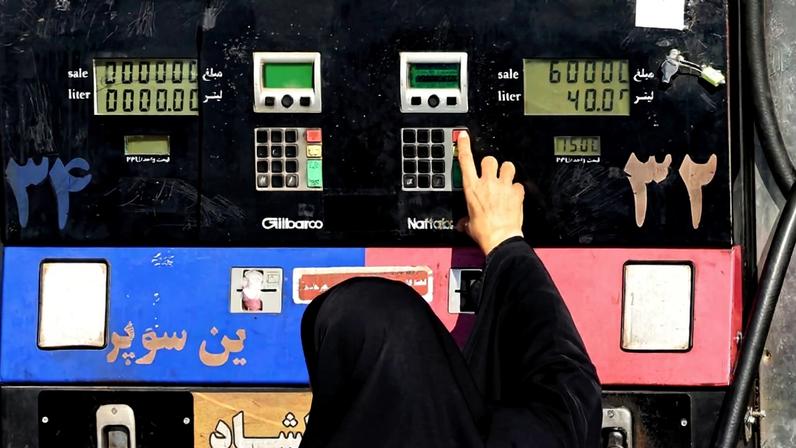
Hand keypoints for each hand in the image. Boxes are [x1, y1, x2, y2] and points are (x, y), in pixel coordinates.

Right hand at [457, 131, 524, 254]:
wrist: (500, 239)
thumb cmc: (484, 232)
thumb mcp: (469, 224)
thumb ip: (466, 219)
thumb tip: (464, 223)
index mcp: (472, 188)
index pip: (465, 160)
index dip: (464, 145)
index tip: (464, 136)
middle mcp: (487, 183)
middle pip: (489, 159)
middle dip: (491, 164)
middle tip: (492, 174)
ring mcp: (503, 186)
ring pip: (507, 165)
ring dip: (507, 171)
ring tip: (506, 181)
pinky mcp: (516, 192)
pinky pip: (519, 184)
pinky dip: (517, 189)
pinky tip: (514, 197)